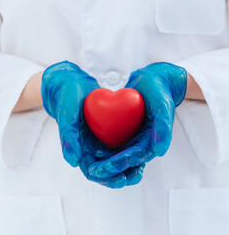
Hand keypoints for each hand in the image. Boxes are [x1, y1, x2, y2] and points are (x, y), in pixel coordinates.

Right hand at [41, 61, 144, 187]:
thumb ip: (68, 136)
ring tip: (142, 166)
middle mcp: (91, 147)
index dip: (106, 178)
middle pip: (107, 169)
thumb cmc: (67, 98)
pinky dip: (131, 149)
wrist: (73, 85)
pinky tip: (143, 149)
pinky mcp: (109, 132)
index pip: (92, 171)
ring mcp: (101, 140)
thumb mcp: (67, 114)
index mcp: (79, 148)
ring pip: (116, 159)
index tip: (120, 178)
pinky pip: (121, 144)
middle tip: (136, 174)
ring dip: (128, 165)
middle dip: (121, 174)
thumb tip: (73, 161)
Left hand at [89, 62, 186, 176]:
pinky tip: (94, 151)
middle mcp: (143, 143)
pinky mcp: (127, 133)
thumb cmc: (159, 92)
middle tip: (94, 172)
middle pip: (127, 162)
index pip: (136, 156)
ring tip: (91, 167)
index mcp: (153, 141)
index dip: (122, 162)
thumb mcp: (163, 106)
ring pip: (119, 157)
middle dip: (111, 169)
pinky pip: (115, 145)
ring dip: (106, 164)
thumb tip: (159, 151)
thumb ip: (163, 127)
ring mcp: (134, 139)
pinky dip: (105, 151)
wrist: (153, 81)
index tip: (107, 166)